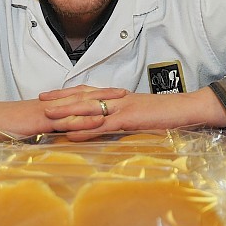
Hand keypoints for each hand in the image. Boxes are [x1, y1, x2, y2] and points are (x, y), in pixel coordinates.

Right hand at [0, 87, 128, 137]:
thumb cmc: (2, 126)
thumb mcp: (27, 130)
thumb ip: (43, 132)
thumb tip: (55, 139)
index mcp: (49, 106)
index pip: (76, 97)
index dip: (95, 94)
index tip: (112, 94)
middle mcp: (52, 105)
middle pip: (83, 96)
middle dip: (105, 94)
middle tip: (126, 92)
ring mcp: (48, 112)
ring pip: (79, 105)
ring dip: (101, 103)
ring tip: (121, 101)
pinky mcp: (42, 121)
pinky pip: (67, 120)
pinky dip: (84, 120)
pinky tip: (99, 119)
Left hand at [42, 87, 225, 137]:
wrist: (186, 109)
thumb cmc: (165, 114)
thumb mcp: (140, 114)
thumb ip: (123, 117)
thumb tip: (108, 124)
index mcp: (118, 97)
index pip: (87, 92)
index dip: (67, 93)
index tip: (49, 95)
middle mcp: (116, 99)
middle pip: (82, 97)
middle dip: (59, 99)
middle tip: (39, 100)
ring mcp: (122, 109)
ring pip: (89, 110)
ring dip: (67, 113)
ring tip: (47, 116)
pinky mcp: (129, 120)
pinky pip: (103, 125)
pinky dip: (85, 129)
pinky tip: (71, 134)